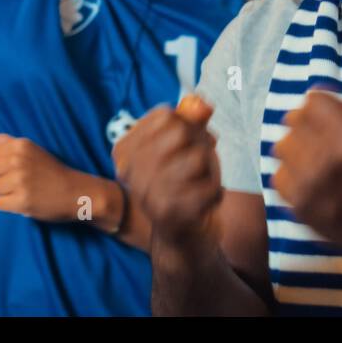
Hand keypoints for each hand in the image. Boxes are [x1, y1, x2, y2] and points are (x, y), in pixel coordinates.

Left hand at [0, 132, 88, 222]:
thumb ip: (5, 142)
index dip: (4, 164)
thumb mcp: (31, 150)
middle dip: (1, 178)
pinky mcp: (22, 201)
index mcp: (21, 145)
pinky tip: (25, 201)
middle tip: (22, 181)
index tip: (22, 168)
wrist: (76, 192)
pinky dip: (10, 206)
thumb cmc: (51, 171)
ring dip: (6, 193)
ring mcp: (20, 181)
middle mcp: (18, 161)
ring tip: (25, 191)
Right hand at [115, 96, 221, 251]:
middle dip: (202, 145)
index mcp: (125, 151)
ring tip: (200, 185)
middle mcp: (129, 170)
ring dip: (211, 170)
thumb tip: (201, 103)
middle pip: (182, 132)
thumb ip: (191, 120)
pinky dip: (216, 192)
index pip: (166, 115)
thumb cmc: (185, 185)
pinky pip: (210, 185)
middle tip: (200, 166)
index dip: (189, 124)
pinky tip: (204, 203)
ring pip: (198, 157)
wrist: (182, 239)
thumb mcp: (187, 146)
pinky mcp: (169, 213)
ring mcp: (146, 192)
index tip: (187, 144)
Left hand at [272, 91, 341, 253]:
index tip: (326, 118)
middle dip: (306, 126)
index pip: (311, 102)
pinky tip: (309, 180)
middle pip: (292, 122)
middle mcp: (329, 158)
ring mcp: (312, 185)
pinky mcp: (301, 206)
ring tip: (314, 160)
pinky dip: (290, 174)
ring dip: (296, 150)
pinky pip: (278, 176)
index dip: (319, 107)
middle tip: (320, 139)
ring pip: (281, 148)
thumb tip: (313, 95)